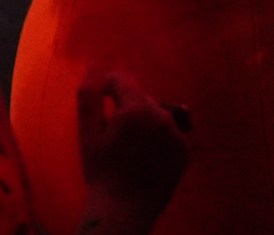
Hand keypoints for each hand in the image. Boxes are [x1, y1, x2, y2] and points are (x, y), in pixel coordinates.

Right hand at [77, 68, 188, 228]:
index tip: (101, 106)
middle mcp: (162, 116)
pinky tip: (147, 157)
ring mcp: (177, 135)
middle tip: (115, 134)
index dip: (108, 88)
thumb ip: (89, 94)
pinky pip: (169, 133)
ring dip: (143, 121)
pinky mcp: (185, 152)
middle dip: (127, 107)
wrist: (124, 210)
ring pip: (156, 114)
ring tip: (131, 146)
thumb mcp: (88, 132)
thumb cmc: (101, 170)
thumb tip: (93, 63)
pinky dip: (158, 138)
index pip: (122, 79)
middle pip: (140, 97)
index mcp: (136, 108)